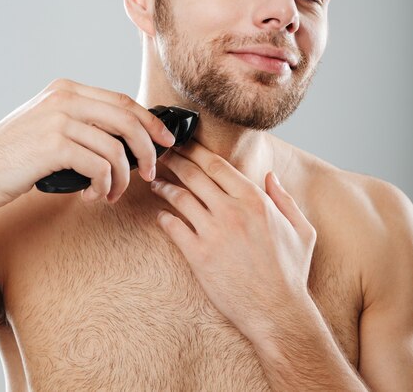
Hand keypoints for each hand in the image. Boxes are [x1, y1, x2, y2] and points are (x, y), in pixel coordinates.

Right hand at [0, 78, 174, 207]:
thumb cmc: (17, 153)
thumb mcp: (50, 125)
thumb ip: (83, 122)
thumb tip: (127, 137)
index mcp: (67, 89)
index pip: (123, 100)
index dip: (150, 121)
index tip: (165, 140)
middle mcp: (64, 98)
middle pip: (127, 120)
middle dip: (147, 149)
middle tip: (150, 172)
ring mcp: (58, 120)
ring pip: (116, 148)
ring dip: (122, 178)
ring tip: (111, 193)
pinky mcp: (53, 146)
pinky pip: (99, 167)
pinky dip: (103, 186)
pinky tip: (92, 195)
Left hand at [152, 139, 316, 343]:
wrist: (277, 312)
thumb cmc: (290, 272)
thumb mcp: (301, 229)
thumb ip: (285, 198)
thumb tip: (270, 176)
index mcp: (255, 200)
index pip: (217, 165)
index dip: (196, 151)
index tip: (185, 145)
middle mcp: (231, 211)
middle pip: (194, 175)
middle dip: (175, 160)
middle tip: (162, 155)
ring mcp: (213, 232)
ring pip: (180, 198)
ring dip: (164, 187)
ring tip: (156, 183)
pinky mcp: (199, 256)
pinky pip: (173, 228)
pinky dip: (164, 218)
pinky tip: (161, 215)